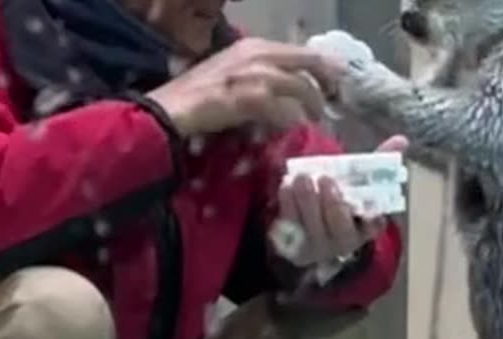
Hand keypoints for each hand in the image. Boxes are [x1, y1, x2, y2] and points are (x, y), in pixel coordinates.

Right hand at [146, 38, 341, 135]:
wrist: (171, 108)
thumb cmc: (197, 93)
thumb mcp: (230, 70)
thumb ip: (258, 72)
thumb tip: (284, 86)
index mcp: (254, 45)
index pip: (301, 51)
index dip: (321, 68)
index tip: (330, 83)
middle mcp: (259, 54)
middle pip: (310, 64)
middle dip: (326, 84)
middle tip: (330, 102)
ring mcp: (257, 76)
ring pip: (301, 88)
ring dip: (312, 106)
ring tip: (314, 119)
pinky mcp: (252, 99)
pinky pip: (285, 111)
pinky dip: (291, 121)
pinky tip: (291, 128)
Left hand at [272, 135, 408, 269]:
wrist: (308, 229)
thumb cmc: (339, 200)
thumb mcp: (359, 183)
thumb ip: (378, 163)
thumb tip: (401, 140)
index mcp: (365, 227)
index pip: (373, 226)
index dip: (374, 220)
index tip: (373, 210)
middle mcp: (343, 241)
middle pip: (339, 227)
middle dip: (333, 204)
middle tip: (325, 179)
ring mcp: (317, 247)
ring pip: (312, 227)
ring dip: (306, 200)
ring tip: (301, 177)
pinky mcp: (293, 246)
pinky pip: (290, 227)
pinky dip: (288, 205)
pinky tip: (287, 186)